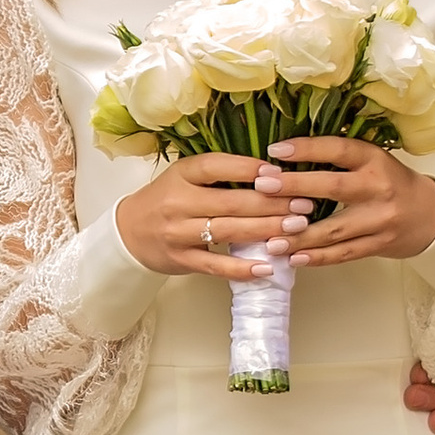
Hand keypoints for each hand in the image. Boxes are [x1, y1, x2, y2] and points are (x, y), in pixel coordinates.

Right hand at [114, 150, 314, 278]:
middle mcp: (178, 202)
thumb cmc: (166, 200)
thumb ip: (219, 173)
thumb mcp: (185, 176)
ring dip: (266, 230)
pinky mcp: (182, 260)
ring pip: (228, 231)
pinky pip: (216, 266)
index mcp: (181, 175)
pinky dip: (242, 268)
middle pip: (230, 202)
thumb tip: (270, 173)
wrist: (129, 232)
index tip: (278, 172)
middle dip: (272, 204)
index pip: (215, 166)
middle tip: (304, 204)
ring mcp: (179, 233)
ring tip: (296, 228)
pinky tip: (268, 266)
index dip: (248, 169)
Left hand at [268, 134, 434, 266]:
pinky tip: (294, 258)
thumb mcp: (372, 161)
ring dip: (300, 236)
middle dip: (295, 187)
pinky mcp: (379, 245)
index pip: (338, 150)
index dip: (307, 148)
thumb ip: (338, 159)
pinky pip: (344, 254)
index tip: (276, 151)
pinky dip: (318, 257)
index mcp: (374, 160)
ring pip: (335, 229)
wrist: (429, 215)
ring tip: (271, 240)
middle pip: (333, 187)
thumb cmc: (390, 183)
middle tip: (263, 187)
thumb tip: (286, 157)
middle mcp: (378, 188)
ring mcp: (380, 220)